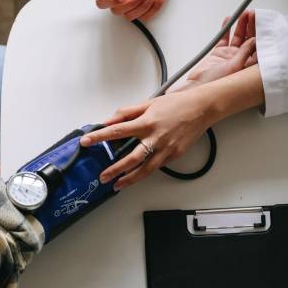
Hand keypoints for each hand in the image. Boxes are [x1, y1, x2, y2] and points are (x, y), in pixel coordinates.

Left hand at [79, 88, 214, 190]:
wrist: (202, 108)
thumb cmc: (176, 104)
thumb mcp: (149, 103)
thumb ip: (127, 112)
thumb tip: (110, 120)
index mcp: (147, 122)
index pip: (117, 131)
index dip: (99, 137)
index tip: (86, 142)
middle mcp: (155, 138)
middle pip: (131, 158)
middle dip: (114, 169)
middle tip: (102, 176)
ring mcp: (166, 149)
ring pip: (145, 169)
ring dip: (130, 179)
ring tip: (117, 184)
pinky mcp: (174, 155)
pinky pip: (157, 165)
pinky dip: (146, 172)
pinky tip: (137, 175)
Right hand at [170, 11, 257, 92]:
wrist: (196, 87)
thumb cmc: (216, 85)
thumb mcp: (233, 67)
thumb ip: (244, 53)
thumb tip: (255, 40)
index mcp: (248, 67)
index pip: (259, 48)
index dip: (261, 34)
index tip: (261, 23)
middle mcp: (241, 61)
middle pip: (250, 40)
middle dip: (251, 27)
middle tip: (252, 14)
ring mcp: (230, 56)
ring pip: (238, 37)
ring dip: (240, 25)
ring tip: (242, 14)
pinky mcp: (219, 53)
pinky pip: (224, 38)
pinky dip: (226, 29)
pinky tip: (228, 20)